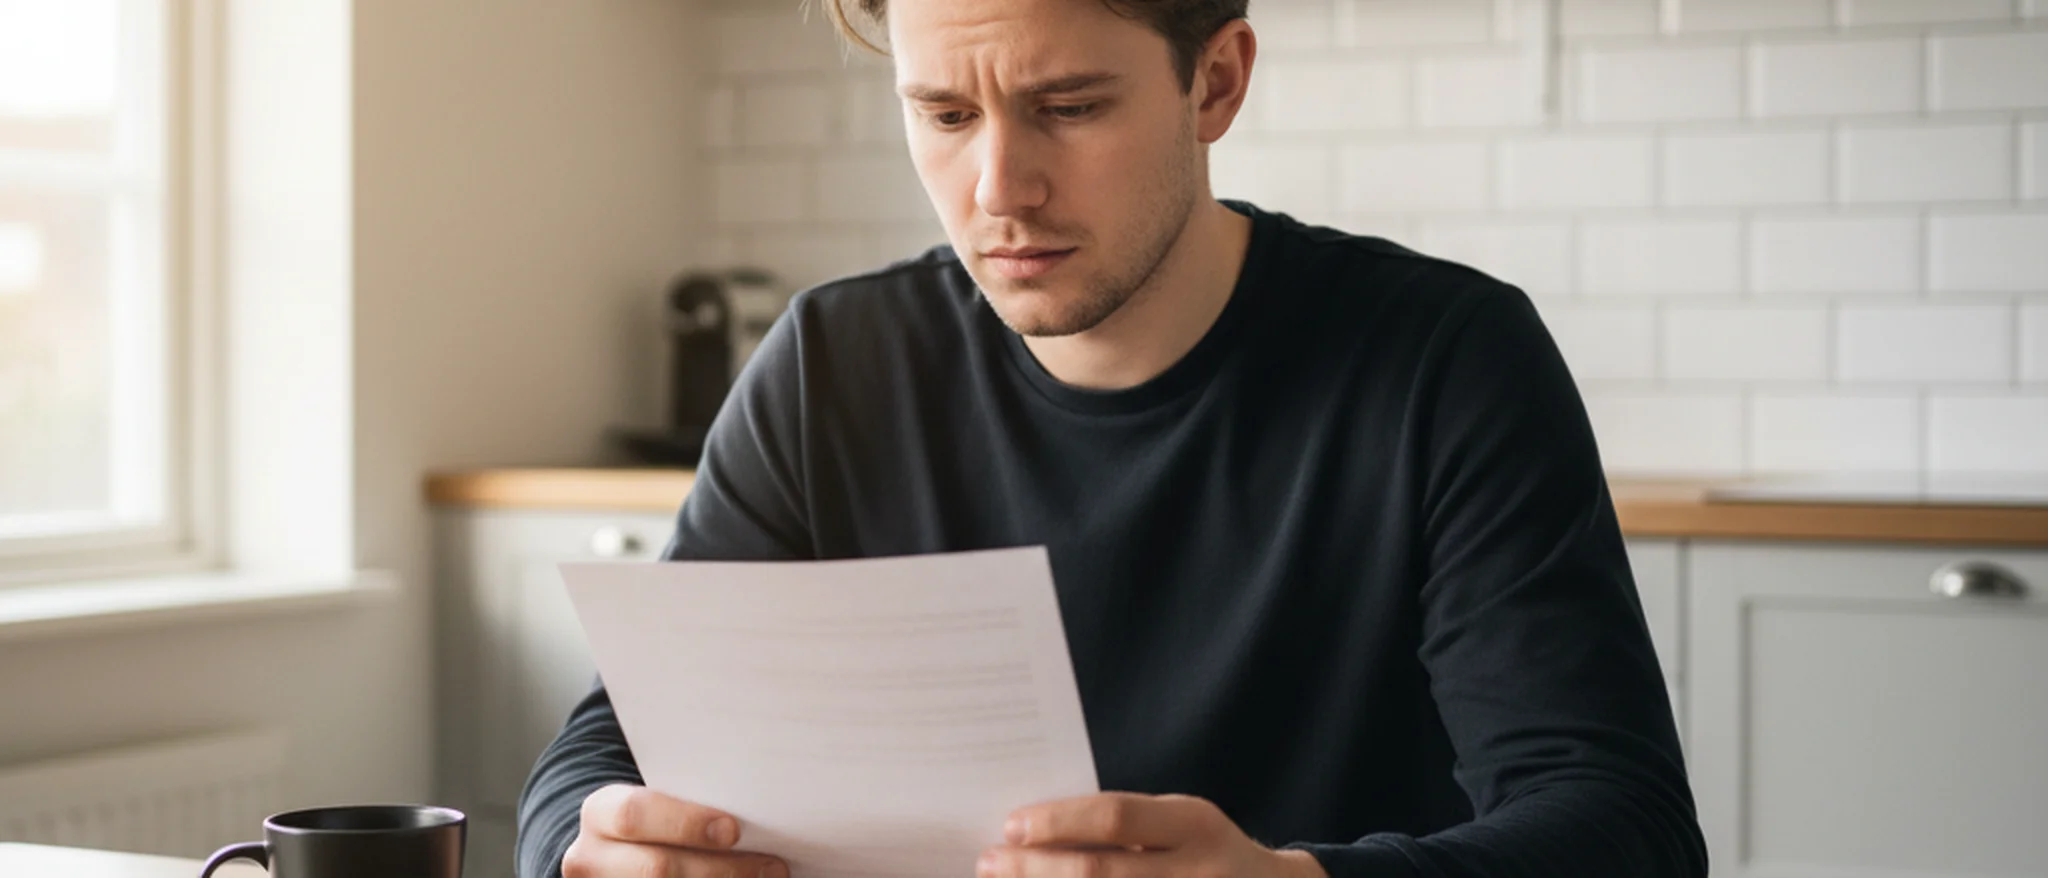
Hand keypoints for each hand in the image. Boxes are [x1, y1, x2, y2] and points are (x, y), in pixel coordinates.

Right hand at [563, 784, 788, 877]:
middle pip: (657, 869)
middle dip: (721, 869)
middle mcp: (590, 858)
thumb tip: (758, 804)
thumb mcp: (660, 802)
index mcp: (600, 813)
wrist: (617, 854)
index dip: (685, 823)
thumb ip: (692, 799)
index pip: (634, 814)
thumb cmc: (657, 820)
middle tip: (773, 867)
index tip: (733, 830)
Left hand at [978, 793, 1327, 877]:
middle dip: (1034, 869)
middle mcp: (1197, 873)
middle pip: (1100, 874)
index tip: (1012, 826)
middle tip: (989, 862)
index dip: (1058, 821)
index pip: (1116, 817)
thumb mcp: (1182, 824)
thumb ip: (1125, 826)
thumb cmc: (1208, 853)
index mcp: (1195, 825)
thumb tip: (1037, 832)